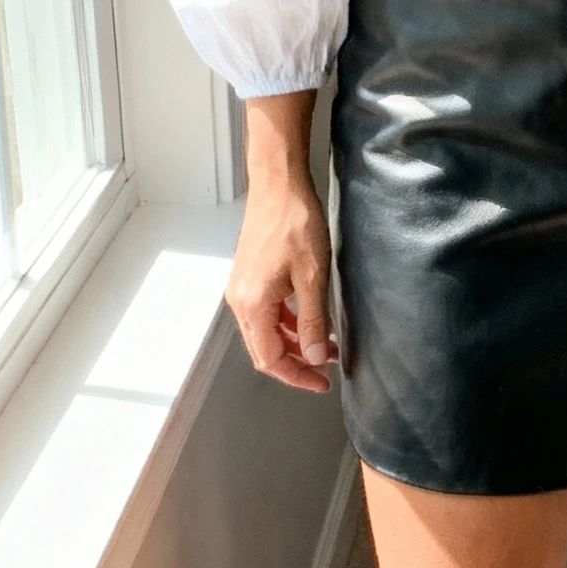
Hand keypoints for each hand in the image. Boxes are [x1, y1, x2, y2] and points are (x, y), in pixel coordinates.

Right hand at [227, 93, 337, 392]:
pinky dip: (287, 323)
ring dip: (294, 342)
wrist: (278, 185)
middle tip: (326, 368)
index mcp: (253, 305)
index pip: (271, 359)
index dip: (297, 376)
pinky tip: (310, 319)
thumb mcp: (313, 278)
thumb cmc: (294, 223)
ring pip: (266, 331)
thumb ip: (314, 322)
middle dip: (296, 363)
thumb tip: (315, 357)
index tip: (322, 383)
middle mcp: (240, 301)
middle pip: (264, 349)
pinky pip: (266, 312)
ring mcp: (242, 288)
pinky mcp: (249, 276)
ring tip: (326, 344)